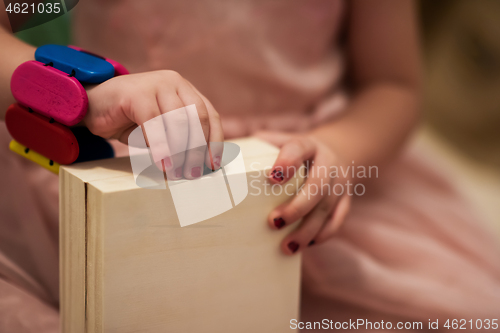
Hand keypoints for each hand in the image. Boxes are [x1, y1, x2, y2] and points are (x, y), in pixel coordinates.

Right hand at [83, 70, 223, 179]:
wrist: (91, 106)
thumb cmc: (130, 121)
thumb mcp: (162, 128)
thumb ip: (180, 136)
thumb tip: (199, 165)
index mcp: (185, 90)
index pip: (209, 115)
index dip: (214, 141)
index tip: (213, 165)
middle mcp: (174, 82)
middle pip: (197, 118)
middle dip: (197, 150)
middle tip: (193, 174)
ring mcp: (155, 84)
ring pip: (178, 120)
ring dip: (180, 151)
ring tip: (178, 173)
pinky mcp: (135, 93)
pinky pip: (153, 122)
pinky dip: (160, 146)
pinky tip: (162, 163)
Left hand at [255, 131, 351, 254]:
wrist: (334, 150)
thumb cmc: (295, 151)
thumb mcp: (279, 141)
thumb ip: (257, 147)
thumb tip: (218, 158)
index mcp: (308, 144)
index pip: (299, 149)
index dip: (287, 162)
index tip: (272, 177)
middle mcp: (328, 162)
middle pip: (317, 186)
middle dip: (296, 207)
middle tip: (273, 222)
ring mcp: (340, 181)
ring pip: (327, 208)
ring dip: (307, 229)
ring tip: (287, 246)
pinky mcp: (346, 198)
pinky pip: (338, 220)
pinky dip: (323, 234)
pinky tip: (306, 244)